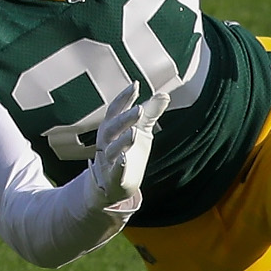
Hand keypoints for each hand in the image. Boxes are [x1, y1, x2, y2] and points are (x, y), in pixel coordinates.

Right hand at [81, 81, 169, 204]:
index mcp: (111, 128)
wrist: (110, 185)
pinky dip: (118, 166)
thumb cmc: (125, 152)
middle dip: (124, 118)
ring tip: (133, 133)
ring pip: (112, 150)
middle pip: (112, 128)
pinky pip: (115, 172)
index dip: (124, 98)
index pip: (115, 110)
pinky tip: (123, 160)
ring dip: (122, 141)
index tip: (135, 85)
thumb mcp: (140, 130)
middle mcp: (106, 142)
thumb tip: (164, 94)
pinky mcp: (113, 178)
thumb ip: (150, 113)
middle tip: (139, 109)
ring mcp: (108, 161)